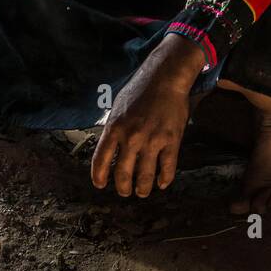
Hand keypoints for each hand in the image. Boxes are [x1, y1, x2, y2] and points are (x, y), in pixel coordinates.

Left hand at [90, 35, 204, 196]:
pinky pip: (167, 168)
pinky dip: (164, 179)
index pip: (101, 160)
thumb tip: (108, 150)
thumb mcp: (117, 108)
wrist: (165, 78)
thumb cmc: (139, 91)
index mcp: (114, 128)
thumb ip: (113, 129)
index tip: (100, 185)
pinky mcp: (171, 141)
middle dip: (123, 188)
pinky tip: (162, 183)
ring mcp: (152, 140)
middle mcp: (131, 137)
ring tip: (142, 192)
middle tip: (124, 192)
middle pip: (123, 174)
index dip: (99, 177)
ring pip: (145, 176)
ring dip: (143, 189)